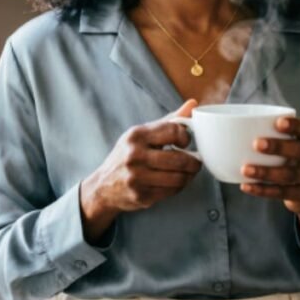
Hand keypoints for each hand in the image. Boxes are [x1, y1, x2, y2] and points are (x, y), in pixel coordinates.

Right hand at [80, 99, 201, 242]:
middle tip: (196, 162)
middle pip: (179, 159)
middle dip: (194, 162)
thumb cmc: (127, 155)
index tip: (185, 142)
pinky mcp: (141, 196)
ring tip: (188, 173)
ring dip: (189, 176)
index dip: (186, 137)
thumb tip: (193, 104)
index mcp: (136, 136)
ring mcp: (137, 178)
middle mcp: (135, 156)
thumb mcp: (143, 134)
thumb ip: (169, 121)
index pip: (173, 131)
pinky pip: (171, 192)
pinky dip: (179, 187)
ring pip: (178, 178)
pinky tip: (175, 182)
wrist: (103, 186)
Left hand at [239, 117, 299, 247]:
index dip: (294, 125)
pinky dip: (262, 190)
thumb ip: (269, 134)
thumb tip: (224, 125)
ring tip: (245, 169)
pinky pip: (280, 193)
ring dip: (265, 172)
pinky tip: (246, 186)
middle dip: (278, 147)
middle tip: (257, 144)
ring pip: (288, 175)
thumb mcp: (289, 146)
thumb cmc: (291, 160)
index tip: (278, 122)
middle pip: (299, 151)